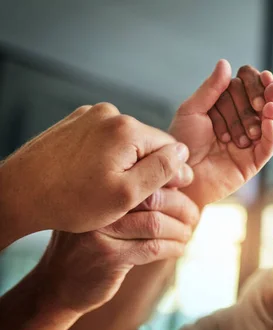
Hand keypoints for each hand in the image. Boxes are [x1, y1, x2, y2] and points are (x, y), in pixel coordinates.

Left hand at [0, 103, 192, 243]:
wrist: (17, 193)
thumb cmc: (70, 200)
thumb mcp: (126, 195)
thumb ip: (161, 171)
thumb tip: (182, 153)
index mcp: (127, 129)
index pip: (170, 147)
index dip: (174, 171)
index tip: (172, 192)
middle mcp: (110, 114)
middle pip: (148, 142)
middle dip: (148, 166)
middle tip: (139, 196)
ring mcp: (89, 115)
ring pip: (127, 141)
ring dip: (128, 162)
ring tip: (112, 188)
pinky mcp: (74, 122)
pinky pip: (105, 138)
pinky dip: (107, 156)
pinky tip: (94, 176)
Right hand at [33, 188, 198, 313]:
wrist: (58, 284)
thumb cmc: (90, 245)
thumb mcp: (104, 216)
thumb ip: (132, 200)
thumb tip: (181, 186)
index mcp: (101, 190)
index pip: (146, 179)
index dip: (173, 186)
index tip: (187, 196)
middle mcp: (99, 207)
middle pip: (154, 199)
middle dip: (182, 207)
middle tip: (194, 216)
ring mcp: (103, 233)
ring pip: (157, 224)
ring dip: (180, 230)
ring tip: (188, 233)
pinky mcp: (110, 258)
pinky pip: (153, 248)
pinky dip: (173, 247)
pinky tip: (179, 248)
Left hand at [169, 61, 272, 206]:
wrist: (178, 176)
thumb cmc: (182, 144)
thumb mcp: (192, 111)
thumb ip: (210, 89)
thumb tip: (225, 62)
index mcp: (227, 107)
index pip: (248, 88)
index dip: (255, 83)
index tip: (262, 76)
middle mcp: (242, 122)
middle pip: (262, 103)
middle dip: (267, 95)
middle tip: (272, 89)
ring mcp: (250, 142)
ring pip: (270, 123)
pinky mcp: (254, 161)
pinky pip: (268, 146)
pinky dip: (271, 132)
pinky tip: (270, 119)